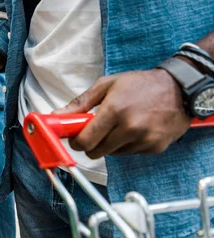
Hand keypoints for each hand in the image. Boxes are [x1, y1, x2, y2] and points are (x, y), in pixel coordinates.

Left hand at [53, 69, 191, 158]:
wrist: (180, 88)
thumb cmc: (141, 84)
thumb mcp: (107, 85)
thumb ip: (80, 103)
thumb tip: (57, 116)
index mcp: (114, 110)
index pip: (85, 141)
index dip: (76, 142)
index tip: (75, 138)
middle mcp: (130, 128)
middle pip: (96, 152)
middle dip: (91, 144)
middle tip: (95, 131)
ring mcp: (144, 139)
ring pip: (113, 154)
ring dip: (110, 144)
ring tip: (120, 125)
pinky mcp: (155, 147)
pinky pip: (130, 153)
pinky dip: (127, 145)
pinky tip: (135, 129)